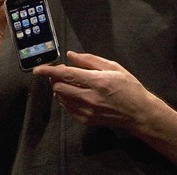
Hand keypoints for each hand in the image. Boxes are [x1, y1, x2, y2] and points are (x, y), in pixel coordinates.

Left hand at [33, 51, 154, 130]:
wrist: (138, 113)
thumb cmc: (129, 87)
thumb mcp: (113, 67)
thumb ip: (90, 60)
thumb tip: (70, 55)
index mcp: (97, 81)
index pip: (66, 75)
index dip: (49, 70)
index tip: (37, 69)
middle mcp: (89, 98)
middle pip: (59, 87)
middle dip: (55, 78)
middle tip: (61, 72)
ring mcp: (87, 111)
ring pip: (61, 98)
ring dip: (60, 88)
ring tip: (70, 82)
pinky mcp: (86, 120)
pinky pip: (67, 108)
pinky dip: (66, 98)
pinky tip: (75, 93)